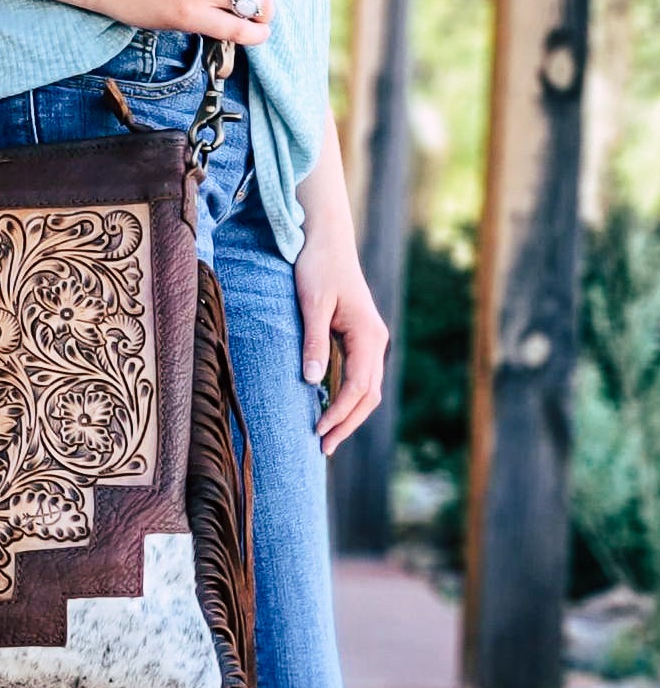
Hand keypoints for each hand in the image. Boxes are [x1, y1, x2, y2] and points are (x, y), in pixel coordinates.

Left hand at [295, 239, 389, 456]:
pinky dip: (348, 399)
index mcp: (368, 334)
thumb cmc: (317, 266)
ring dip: (349, 415)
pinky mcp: (361, 338)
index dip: (340, 413)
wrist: (326, 239)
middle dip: (347, 423)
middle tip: (323, 448)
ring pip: (367, 389)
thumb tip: (313, 381)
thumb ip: (314, 342)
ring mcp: (371, 340)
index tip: (319, 432)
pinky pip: (360, 377)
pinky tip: (330, 411)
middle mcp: (375, 340)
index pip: (358, 386)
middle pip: (368, 395)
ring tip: (327, 438)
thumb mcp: (311, 303)